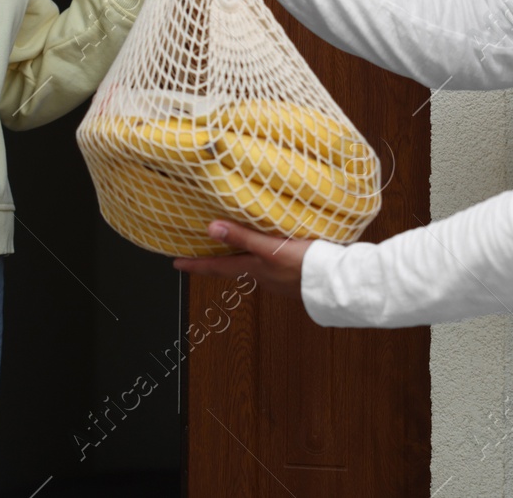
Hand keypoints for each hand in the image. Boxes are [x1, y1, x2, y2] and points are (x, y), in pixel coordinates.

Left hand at [172, 220, 311, 299]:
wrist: (338, 284)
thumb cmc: (304, 265)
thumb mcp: (270, 248)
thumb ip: (242, 237)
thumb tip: (210, 228)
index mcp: (253, 269)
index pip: (216, 267)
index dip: (195, 265)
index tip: (175, 264)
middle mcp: (262, 276)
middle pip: (232, 267)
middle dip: (215, 261)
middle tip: (200, 254)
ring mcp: (278, 278)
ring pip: (252, 266)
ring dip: (240, 257)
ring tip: (233, 246)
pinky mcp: (294, 275)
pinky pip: (271, 264)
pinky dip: (262, 255)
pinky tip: (272, 247)